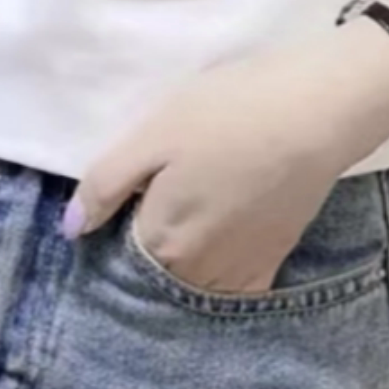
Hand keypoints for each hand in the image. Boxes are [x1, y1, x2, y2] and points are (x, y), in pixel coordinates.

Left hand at [62, 19, 388, 293]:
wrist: (316, 109)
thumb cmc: (226, 113)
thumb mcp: (152, 133)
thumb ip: (106, 185)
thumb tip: (72, 229)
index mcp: (161, 243)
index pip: (118, 251)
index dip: (117, 218)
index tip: (130, 186)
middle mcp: (199, 274)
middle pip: (156, 267)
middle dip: (149, 236)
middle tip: (164, 182)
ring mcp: (241, 272)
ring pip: (193, 274)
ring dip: (183, 249)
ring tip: (194, 194)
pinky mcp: (275, 260)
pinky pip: (232, 278)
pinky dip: (219, 259)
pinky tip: (222, 218)